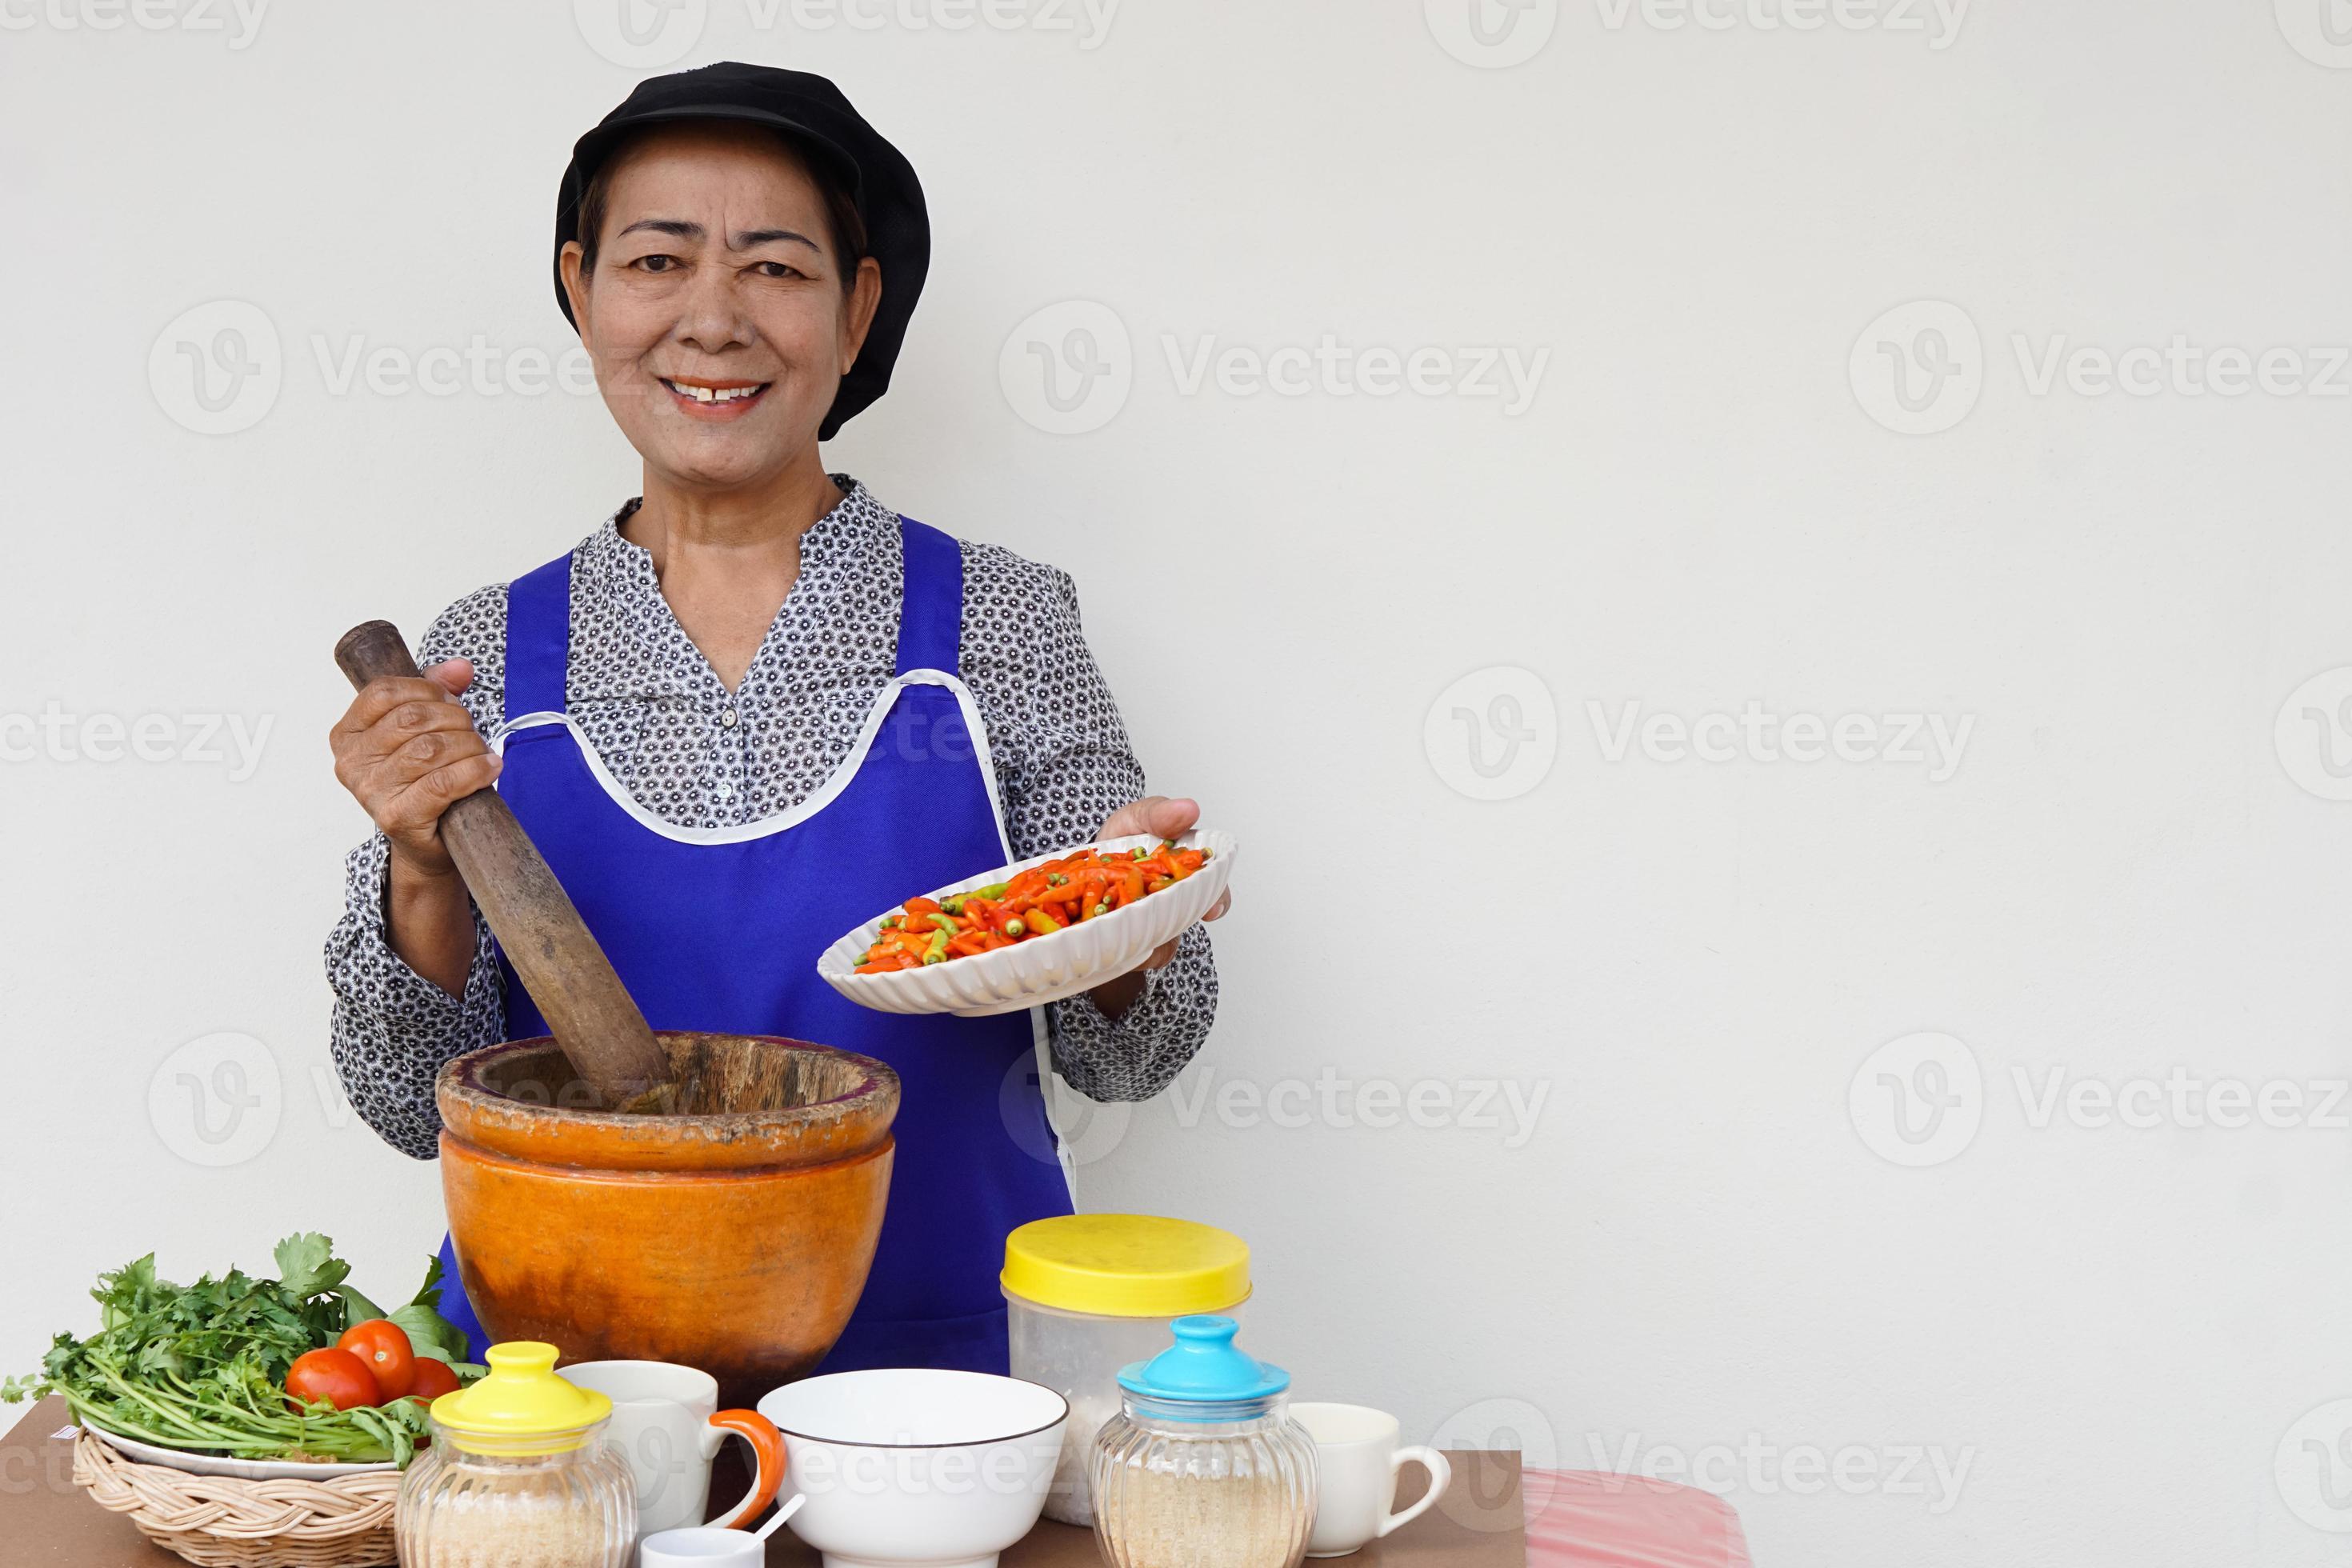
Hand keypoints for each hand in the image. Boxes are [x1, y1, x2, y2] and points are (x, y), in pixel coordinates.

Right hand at [328, 659, 500, 880]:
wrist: (429, 842)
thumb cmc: (424, 781)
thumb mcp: (425, 729)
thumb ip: (438, 691)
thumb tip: (460, 668)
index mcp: (347, 734)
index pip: (384, 692)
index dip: (426, 689)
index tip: (450, 701)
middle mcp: (352, 763)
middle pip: (411, 719)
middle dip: (454, 718)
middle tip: (471, 732)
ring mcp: (370, 792)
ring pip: (430, 749)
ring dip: (467, 745)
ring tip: (480, 753)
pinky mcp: (397, 817)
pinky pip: (442, 782)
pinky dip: (473, 770)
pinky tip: (488, 767)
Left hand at [1086, 796, 1228, 1017]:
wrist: (1077, 869)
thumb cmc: (1118, 844)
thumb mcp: (1135, 820)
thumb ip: (1159, 815)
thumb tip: (1189, 809)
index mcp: (1185, 876)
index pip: (1213, 891)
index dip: (1217, 899)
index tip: (1212, 908)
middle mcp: (1173, 907)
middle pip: (1187, 924)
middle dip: (1177, 926)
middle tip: (1159, 927)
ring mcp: (1151, 928)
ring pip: (1161, 946)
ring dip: (1144, 940)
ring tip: (1120, 929)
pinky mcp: (1126, 947)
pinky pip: (1131, 958)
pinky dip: (1118, 950)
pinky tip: (1101, 939)